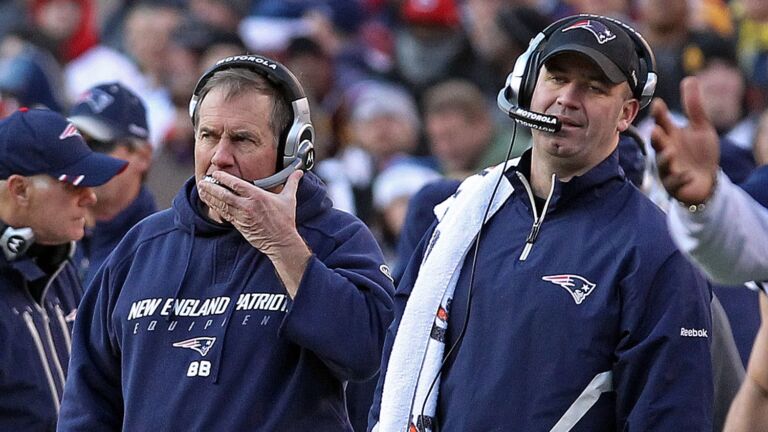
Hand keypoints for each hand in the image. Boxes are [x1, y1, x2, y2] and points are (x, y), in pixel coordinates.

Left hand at [197, 170, 305, 253]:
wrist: (281, 241)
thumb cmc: (285, 220)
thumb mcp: (289, 199)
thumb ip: (292, 183)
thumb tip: (300, 172)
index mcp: (258, 196)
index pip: (236, 184)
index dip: (223, 178)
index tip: (215, 173)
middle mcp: (247, 205)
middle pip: (224, 194)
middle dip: (211, 187)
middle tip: (202, 181)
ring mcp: (242, 216)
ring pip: (222, 204)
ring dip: (210, 197)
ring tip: (201, 190)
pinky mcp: (239, 225)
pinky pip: (225, 215)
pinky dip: (216, 208)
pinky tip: (210, 203)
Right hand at [651, 77, 719, 205]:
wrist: (706, 180)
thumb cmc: (699, 152)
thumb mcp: (701, 127)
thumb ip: (693, 105)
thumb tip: (689, 79)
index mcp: (670, 135)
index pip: (662, 121)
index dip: (660, 114)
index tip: (659, 104)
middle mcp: (666, 150)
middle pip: (658, 142)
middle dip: (657, 137)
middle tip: (656, 130)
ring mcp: (669, 168)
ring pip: (663, 163)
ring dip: (665, 158)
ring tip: (671, 152)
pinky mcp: (675, 185)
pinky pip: (674, 183)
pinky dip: (680, 179)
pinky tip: (687, 175)